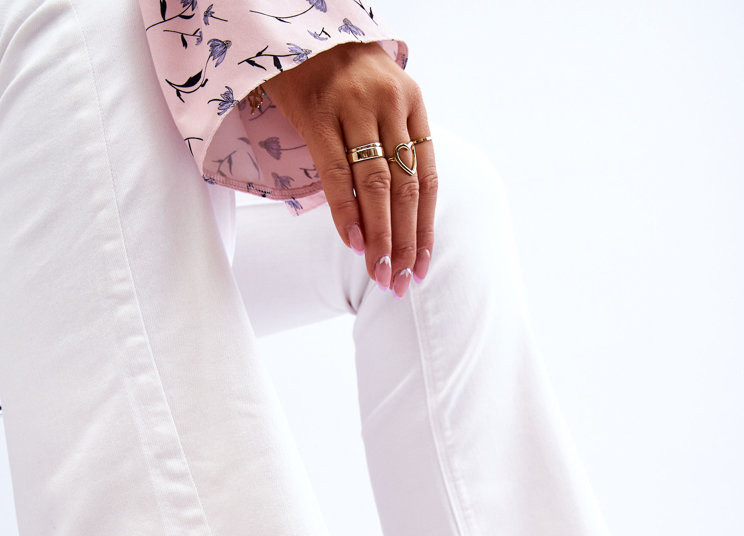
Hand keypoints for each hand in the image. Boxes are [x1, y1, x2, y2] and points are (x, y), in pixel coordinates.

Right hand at [264, 41, 436, 296]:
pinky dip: (346, 212)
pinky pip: (337, 174)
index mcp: (413, 106)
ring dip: (379, 237)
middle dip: (403, 243)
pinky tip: (353, 242)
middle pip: (405, 190)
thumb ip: (392, 147)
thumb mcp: (380, 102)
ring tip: (378, 272)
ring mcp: (354, 108)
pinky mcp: (318, 113)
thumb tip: (396, 219)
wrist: (299, 28)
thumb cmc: (342, 75)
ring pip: (376, 186)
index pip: (428, 180)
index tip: (419, 269)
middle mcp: (390, 105)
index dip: (426, 230)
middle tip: (397, 283)